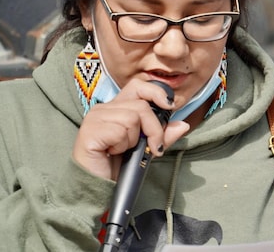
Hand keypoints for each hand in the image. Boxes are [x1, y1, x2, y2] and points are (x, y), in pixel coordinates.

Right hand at [73, 79, 189, 179]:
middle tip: (153, 147)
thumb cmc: (118, 166)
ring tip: (124, 150)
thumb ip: (163, 135)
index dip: (156, 93)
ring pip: (132, 118)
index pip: (138, 86)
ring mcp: (95, 118)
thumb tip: (183, 124)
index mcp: (116, 108)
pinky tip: (113, 152)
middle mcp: (104, 109)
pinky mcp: (90, 131)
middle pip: (141, 105)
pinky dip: (123, 146)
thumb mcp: (146, 148)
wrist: (98, 187)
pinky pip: (120, 131)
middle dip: (154, 128)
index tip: (169, 107)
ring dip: (135, 140)